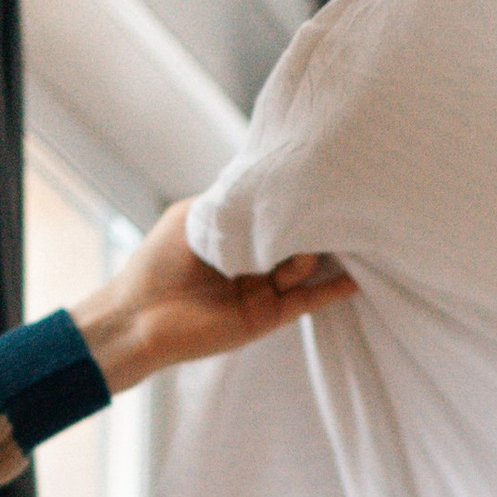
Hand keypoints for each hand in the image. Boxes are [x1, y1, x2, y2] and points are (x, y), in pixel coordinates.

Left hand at [74, 200, 352, 395]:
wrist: (139, 316)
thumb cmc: (157, 261)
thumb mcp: (194, 216)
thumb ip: (232, 202)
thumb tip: (271, 187)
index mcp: (235, 234)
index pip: (275, 213)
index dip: (294, 200)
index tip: (319, 180)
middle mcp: (253, 260)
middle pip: (297, 239)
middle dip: (314, 225)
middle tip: (336, 205)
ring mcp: (264, 289)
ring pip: (305, 267)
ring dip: (317, 252)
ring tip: (322, 238)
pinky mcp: (269, 316)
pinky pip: (308, 301)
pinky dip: (333, 290)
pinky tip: (357, 277)